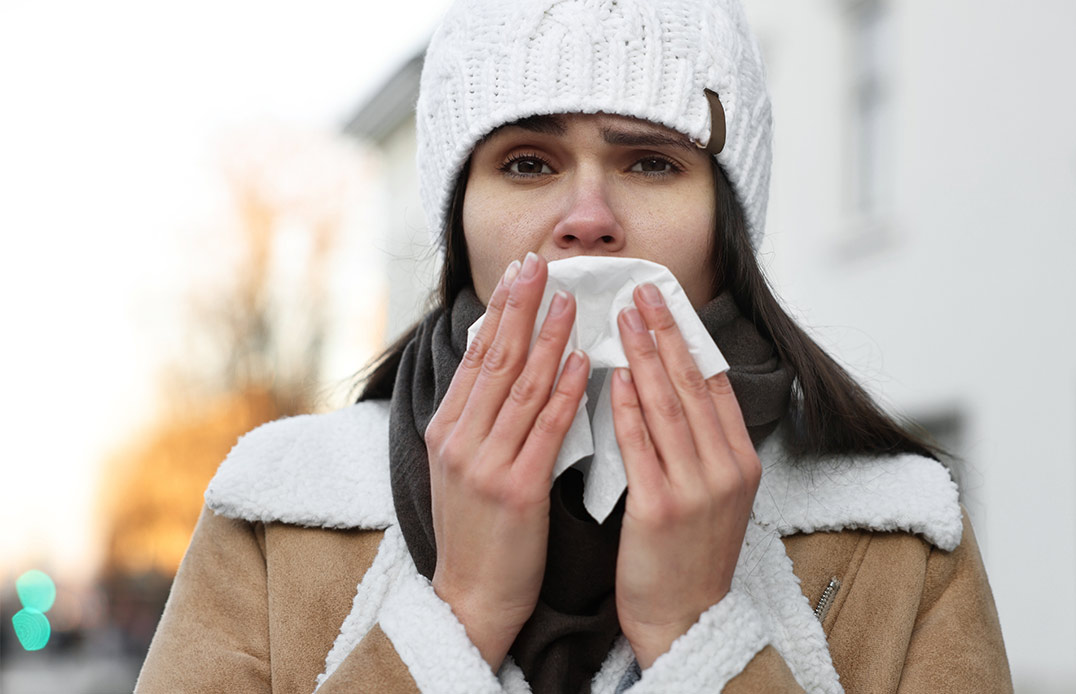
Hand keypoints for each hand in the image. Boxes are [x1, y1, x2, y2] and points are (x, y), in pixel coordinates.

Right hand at [425, 252, 589, 670]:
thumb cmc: (477, 533)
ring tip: (569, 301)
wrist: (471, 598)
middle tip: (540, 264)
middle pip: (494, 359)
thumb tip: (498, 364)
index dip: (498, 310)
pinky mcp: (516, 490)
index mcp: (446, 431)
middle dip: (518, 307)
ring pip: (521, 386)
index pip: (475, 357)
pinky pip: (546, 429)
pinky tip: (581, 362)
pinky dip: (564, 390)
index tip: (519, 273)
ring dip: (547, 338)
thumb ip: (478, 418)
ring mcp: (485, 464)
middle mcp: (459, 440)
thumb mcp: (461, 468)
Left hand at [610, 283, 760, 668]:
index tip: (668, 302)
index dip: (691, 338)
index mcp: (741, 463)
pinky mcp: (659, 509)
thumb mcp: (716, 498)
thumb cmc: (690, 559)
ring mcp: (696, 489)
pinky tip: (614, 375)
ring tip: (622, 317)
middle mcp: (725, 470)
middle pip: (693, 384)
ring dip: (644, 355)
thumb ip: (703, 447)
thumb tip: (678, 392)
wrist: (685, 621)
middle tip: (642, 290)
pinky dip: (628, 405)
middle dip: (666, 331)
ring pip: (668, 405)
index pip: (716, 385)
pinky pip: (640, 444)